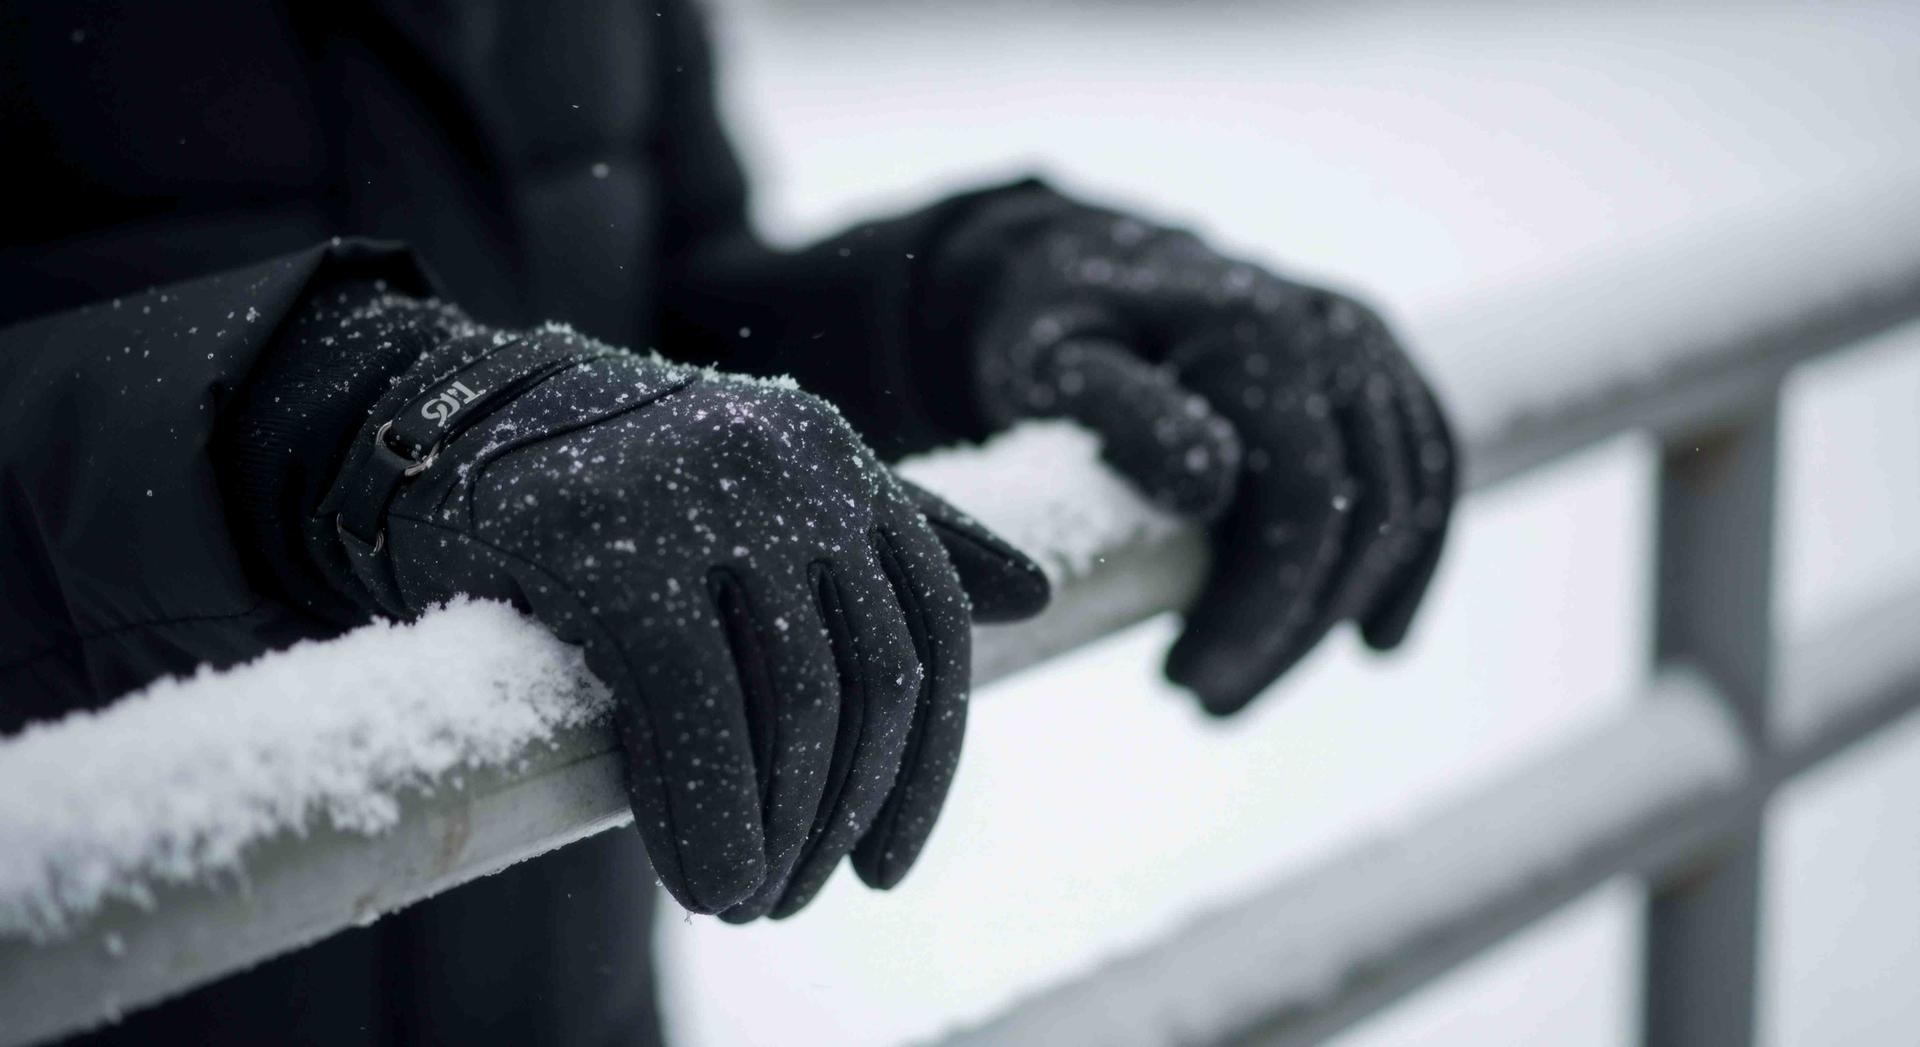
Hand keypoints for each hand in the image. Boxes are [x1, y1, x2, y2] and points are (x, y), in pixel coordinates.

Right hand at [320, 327, 1047, 917]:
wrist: (433, 429)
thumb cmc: (607, 488)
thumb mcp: (764, 498)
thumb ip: (891, 542)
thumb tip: (1035, 594)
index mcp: (837, 456)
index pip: (931, 627)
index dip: (927, 764)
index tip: (889, 866)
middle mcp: (792, 459)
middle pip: (872, 675)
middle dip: (845, 812)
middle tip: (795, 895)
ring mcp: (705, 490)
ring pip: (799, 700)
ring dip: (783, 831)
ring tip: (747, 898)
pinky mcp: (610, 541)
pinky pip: (696, 707)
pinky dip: (712, 814)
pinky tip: (706, 878)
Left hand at [964, 197, 1454, 713]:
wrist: (1085, 264)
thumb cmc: (1054, 326)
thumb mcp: (1049, 361)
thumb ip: (1120, 412)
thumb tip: (1211, 486)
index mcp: (1259, 326)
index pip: (1301, 495)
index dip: (1260, 606)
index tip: (1184, 683)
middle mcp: (1334, 328)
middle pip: (1361, 513)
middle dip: (1289, 631)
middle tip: (1204, 706)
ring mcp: (1370, 346)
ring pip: (1400, 508)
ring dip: (1337, 616)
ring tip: (1243, 689)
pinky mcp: (1382, 370)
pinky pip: (1429, 476)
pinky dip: (1412, 564)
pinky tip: (1377, 640)